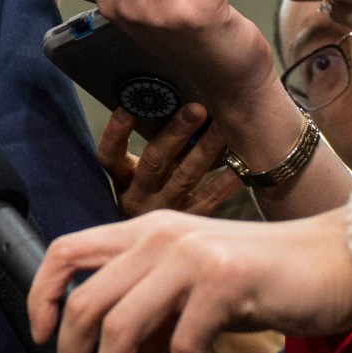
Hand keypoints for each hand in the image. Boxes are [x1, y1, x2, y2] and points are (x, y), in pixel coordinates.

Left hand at [32, 208, 351, 352]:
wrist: (341, 260)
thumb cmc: (270, 277)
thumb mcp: (196, 286)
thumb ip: (154, 311)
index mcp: (145, 232)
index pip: (65, 253)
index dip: (41, 298)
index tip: (41, 340)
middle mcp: (159, 236)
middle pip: (84, 303)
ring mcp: (190, 256)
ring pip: (120, 328)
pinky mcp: (225, 282)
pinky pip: (181, 346)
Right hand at [96, 105, 240, 218]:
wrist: (157, 248)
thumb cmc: (151, 194)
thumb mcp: (139, 176)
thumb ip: (152, 149)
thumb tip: (171, 103)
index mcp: (122, 181)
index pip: (109, 157)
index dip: (115, 134)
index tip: (127, 109)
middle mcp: (138, 198)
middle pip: (154, 162)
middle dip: (175, 133)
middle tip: (197, 109)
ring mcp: (164, 211)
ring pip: (184, 177)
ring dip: (205, 149)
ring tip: (223, 126)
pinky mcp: (188, 222)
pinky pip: (209, 200)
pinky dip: (225, 182)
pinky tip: (242, 165)